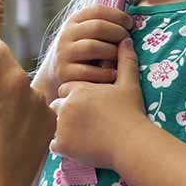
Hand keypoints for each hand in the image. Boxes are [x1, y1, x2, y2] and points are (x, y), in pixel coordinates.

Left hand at [50, 38, 149, 170]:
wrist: (131, 142)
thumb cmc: (131, 112)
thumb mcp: (129, 84)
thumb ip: (125, 60)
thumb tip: (125, 40)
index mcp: (78, 89)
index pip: (66, 89)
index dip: (77, 96)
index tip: (89, 105)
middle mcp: (66, 105)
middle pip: (57, 106)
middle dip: (67, 112)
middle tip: (85, 121)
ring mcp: (62, 126)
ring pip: (54, 125)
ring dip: (64, 128)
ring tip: (83, 134)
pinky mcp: (62, 144)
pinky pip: (54, 145)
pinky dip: (64, 146)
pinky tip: (79, 146)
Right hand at [52, 5, 133, 86]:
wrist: (58, 75)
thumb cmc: (83, 53)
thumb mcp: (87, 35)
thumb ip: (104, 26)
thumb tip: (131, 22)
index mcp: (74, 21)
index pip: (98, 10)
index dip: (118, 16)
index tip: (130, 24)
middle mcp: (66, 35)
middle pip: (98, 27)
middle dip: (118, 33)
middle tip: (128, 41)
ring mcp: (64, 54)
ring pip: (93, 47)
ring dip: (113, 52)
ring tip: (121, 58)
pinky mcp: (65, 73)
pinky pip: (89, 71)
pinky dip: (105, 73)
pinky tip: (114, 74)